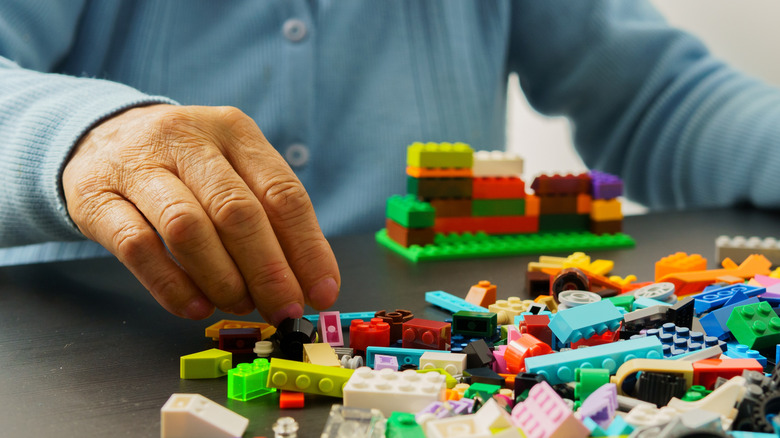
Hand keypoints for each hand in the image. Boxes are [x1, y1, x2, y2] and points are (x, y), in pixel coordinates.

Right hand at [62, 104, 339, 324]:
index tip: (322, 292)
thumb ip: (268, 219)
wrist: (100, 137)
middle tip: (284, 310)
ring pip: (188, 229)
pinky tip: (196, 307)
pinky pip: (138, 248)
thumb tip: (307, 283)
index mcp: (234, 131)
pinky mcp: (95, 196)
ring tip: (239, 305)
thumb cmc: (186, 167)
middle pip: (237, 212)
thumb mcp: (232, 171)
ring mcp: (137, 165)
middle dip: (268, 271)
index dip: (307, 249)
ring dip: (222, 280)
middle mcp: (186, 139)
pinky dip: (172, 286)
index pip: (282, 193)